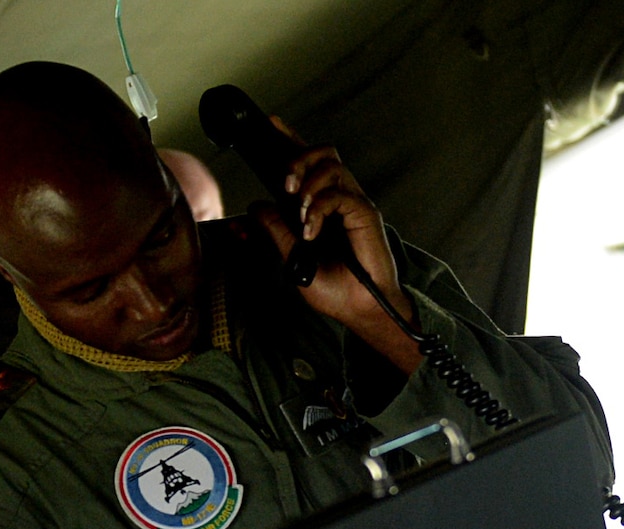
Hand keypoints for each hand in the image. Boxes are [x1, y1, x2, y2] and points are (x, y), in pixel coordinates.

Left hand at [247, 117, 419, 374]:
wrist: (360, 311)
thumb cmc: (334, 290)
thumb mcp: (292, 260)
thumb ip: (276, 232)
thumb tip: (257, 206)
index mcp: (324, 206)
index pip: (309, 164)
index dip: (292, 140)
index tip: (272, 123)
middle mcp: (341, 199)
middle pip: (324, 153)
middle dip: (299, 158)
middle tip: (284, 184)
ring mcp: (355, 205)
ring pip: (332, 167)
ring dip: (308, 184)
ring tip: (300, 213)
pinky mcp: (366, 215)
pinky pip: (340, 195)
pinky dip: (320, 209)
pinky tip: (312, 232)